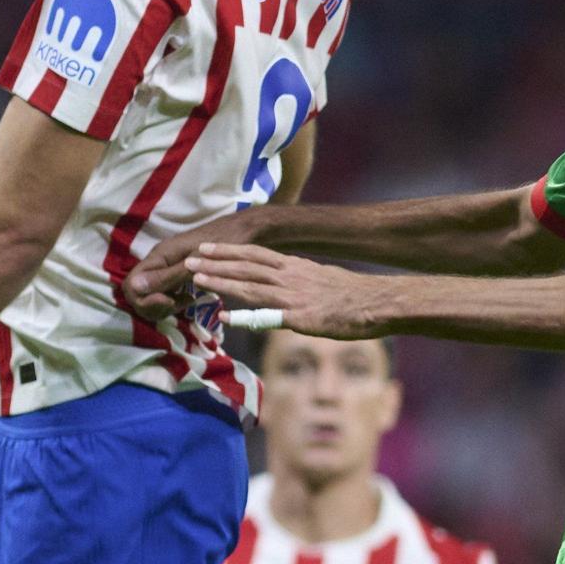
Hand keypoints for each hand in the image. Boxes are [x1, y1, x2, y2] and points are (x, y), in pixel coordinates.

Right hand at [124, 211, 271, 319]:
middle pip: (138, 293)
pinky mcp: (177, 273)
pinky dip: (174, 301)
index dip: (144, 299)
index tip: (168, 302)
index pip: (132, 285)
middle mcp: (160, 261)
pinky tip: (190, 299)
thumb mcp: (198, 262)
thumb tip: (137, 287)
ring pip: (152, 295)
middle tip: (177, 306)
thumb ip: (168, 276)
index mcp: (160, 256)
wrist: (245, 229)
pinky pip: (165, 292)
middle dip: (154, 306)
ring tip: (187, 302)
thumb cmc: (225, 242)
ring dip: (165, 305)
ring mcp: (167, 267)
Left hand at [186, 243, 383, 338]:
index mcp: (295, 266)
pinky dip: (244, 314)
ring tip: (196, 277)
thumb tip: (279, 284)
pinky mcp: (301, 317)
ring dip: (222, 281)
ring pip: (251, 286)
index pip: (255, 254)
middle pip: (246, 266)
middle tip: (189, 258)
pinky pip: (267, 316)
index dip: (228, 250)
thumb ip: (296, 281)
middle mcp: (290, 277)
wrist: (375, 303)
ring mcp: (294, 296)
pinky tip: (225, 316)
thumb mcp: (320, 279)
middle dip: (216, 261)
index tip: (205, 246)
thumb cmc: (351, 295)